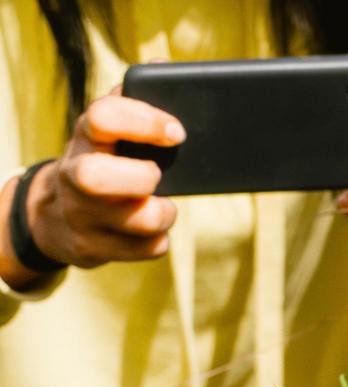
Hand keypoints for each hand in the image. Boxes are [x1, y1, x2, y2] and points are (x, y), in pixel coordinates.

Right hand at [2, 92, 184, 285]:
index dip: (144, 121)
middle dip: (141, 178)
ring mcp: (84, 217)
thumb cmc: (102, 162)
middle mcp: (77, 176)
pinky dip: (159, 241)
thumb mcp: (108, 129)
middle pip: (96, 178)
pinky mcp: (95, 249)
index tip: (177, 132)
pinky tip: (152, 230)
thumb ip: (132, 100)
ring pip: (137, 220)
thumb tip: (163, 66)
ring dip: (163, 214)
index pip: (103, 117)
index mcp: (86, 137)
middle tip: (157, 177)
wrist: (61, 216)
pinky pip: (146, 250)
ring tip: (163, 206)